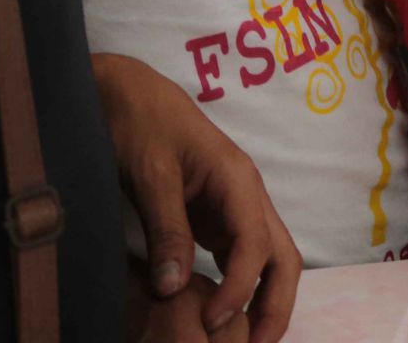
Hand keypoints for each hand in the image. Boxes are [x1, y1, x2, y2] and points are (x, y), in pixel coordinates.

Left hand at [94, 52, 301, 341]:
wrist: (124, 90)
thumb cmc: (140, 121)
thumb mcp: (150, 171)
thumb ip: (166, 227)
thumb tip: (174, 290)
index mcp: (239, 180)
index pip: (257, 245)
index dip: (240, 289)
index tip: (212, 322)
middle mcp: (246, 196)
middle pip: (283, 258)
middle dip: (275, 305)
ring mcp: (233, 207)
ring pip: (267, 260)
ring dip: (262, 301)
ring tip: (240, 340)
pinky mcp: (214, 217)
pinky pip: (240, 258)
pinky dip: (239, 289)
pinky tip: (221, 315)